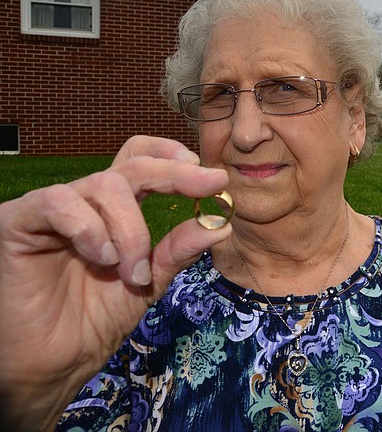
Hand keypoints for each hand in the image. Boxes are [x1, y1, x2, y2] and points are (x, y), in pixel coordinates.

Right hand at [0, 136, 231, 429]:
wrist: (53, 364)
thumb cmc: (95, 320)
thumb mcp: (150, 282)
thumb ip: (178, 250)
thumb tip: (222, 224)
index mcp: (115, 210)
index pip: (141, 160)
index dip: (173, 156)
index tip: (212, 176)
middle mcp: (85, 201)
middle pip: (132, 166)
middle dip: (175, 176)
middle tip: (208, 185)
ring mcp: (51, 208)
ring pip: (104, 185)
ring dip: (130, 229)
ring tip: (132, 271)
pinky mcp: (18, 221)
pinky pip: (58, 202)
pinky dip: (89, 228)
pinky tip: (100, 258)